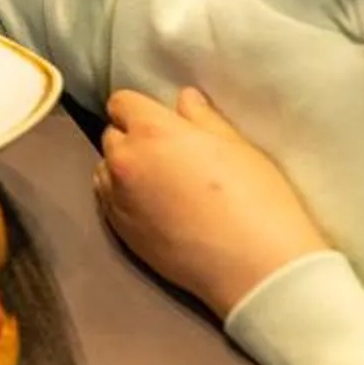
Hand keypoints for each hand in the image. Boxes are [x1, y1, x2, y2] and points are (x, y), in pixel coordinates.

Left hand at [94, 88, 329, 316]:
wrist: (255, 265)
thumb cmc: (256, 198)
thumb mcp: (236, 147)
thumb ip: (203, 118)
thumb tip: (184, 98)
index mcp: (152, 131)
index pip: (122, 102)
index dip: (142, 109)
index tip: (162, 122)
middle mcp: (125, 161)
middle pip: (113, 135)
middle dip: (134, 138)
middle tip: (168, 155)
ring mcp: (118, 198)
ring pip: (106, 169)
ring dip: (125, 169)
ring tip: (160, 184)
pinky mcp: (119, 230)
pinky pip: (108, 201)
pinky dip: (123, 197)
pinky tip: (153, 208)